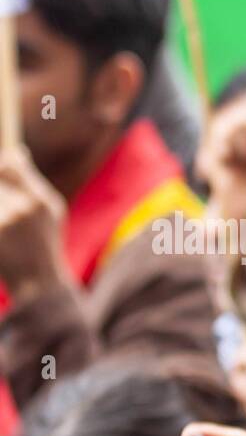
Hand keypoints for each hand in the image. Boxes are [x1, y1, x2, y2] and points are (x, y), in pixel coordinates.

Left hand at [0, 148, 67, 304]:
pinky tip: (4, 236)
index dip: (2, 164)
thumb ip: (32, 182)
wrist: (38, 284)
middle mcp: (22, 209)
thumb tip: (15, 151)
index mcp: (40, 201)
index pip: (9, 165)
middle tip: (4, 205)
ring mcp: (4, 223)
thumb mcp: (50, 212)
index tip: (2, 164)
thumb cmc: (44, 244)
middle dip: (0, 193)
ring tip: (7, 228)